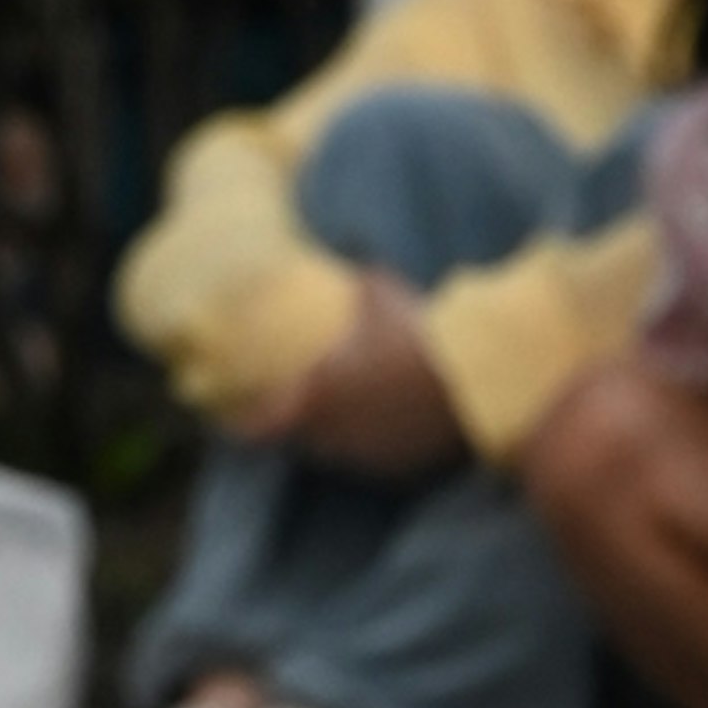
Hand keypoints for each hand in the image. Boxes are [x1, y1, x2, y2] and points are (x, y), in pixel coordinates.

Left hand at [252, 269, 467, 476]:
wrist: (474, 380)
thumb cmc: (418, 333)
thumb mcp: (383, 295)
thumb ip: (361, 276)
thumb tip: (352, 237)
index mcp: (318, 393)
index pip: (263, 426)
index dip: (245, 426)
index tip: (232, 424)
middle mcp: (336, 433)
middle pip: (301, 440)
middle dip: (299, 427)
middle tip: (301, 410)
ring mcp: (368, 455)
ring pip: (337, 455)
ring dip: (335, 439)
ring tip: (346, 418)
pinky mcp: (401, 469)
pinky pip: (374, 463)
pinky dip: (372, 449)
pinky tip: (385, 430)